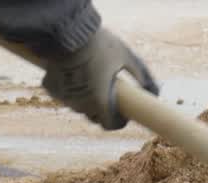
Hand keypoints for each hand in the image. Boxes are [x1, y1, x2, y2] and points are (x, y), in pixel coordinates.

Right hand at [42, 26, 158, 130]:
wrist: (66, 31)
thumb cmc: (100, 44)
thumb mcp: (127, 57)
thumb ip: (143, 76)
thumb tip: (157, 91)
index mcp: (100, 102)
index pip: (110, 125)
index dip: (119, 121)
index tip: (123, 112)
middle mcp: (80, 105)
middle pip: (95, 116)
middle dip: (104, 109)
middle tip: (109, 93)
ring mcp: (64, 98)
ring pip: (79, 106)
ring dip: (87, 100)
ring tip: (93, 80)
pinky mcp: (51, 88)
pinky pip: (64, 94)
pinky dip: (70, 88)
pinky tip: (75, 74)